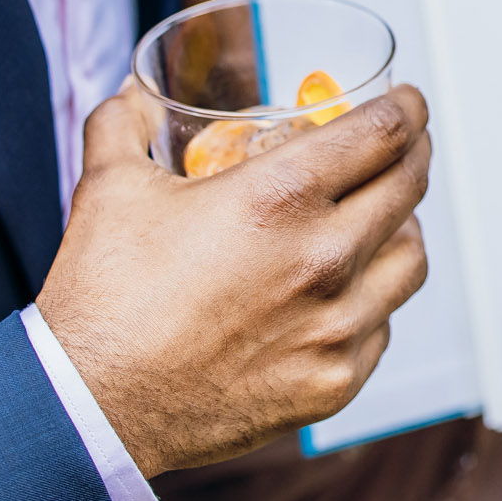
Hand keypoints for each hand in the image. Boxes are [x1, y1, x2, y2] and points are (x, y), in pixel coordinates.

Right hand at [35, 83, 433, 476]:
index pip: (382, 133)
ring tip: (384, 217)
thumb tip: (136, 92)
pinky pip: (382, 325)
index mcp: (281, 198)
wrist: (89, 409)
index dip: (407, 108)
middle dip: (413, 154)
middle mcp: (324, 258)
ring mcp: (336, 325)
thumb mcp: (110, 187)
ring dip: (404, 227)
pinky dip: (374, 300)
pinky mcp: (334, 381)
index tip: (409, 102)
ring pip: (409, 259)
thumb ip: (126, 123)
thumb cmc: (102, 299)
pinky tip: (350, 292)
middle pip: (408, 186)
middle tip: (404, 146)